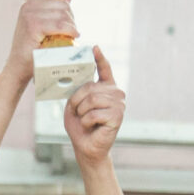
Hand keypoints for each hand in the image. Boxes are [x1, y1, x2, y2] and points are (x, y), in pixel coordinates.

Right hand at [7, 0, 77, 77]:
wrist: (20, 66)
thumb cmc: (34, 47)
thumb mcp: (46, 22)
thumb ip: (58, 4)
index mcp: (29, 2)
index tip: (58, 6)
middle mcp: (27, 5)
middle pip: (62, 2)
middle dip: (70, 17)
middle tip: (70, 30)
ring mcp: (29, 14)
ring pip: (63, 13)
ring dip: (71, 26)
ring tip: (70, 35)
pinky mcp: (33, 25)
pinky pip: (59, 24)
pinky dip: (69, 30)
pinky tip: (71, 36)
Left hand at [64, 48, 123, 162]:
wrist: (86, 147)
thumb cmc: (80, 125)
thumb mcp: (75, 104)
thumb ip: (79, 91)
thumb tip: (82, 81)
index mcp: (105, 88)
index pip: (104, 69)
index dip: (99, 58)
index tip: (94, 47)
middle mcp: (115, 93)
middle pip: (90, 87)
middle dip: (77, 100)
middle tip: (77, 112)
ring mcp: (119, 104)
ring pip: (92, 99)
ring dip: (82, 112)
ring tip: (84, 120)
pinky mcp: (117, 116)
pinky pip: (94, 113)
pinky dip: (87, 121)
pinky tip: (92, 126)